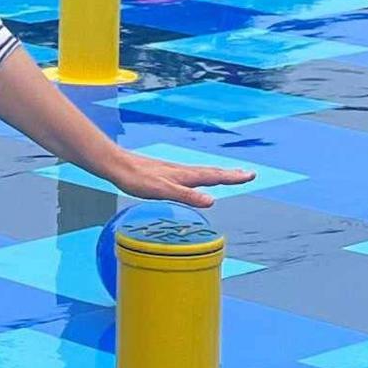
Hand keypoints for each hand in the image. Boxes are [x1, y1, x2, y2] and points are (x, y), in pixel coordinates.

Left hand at [96, 148, 254, 208]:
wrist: (116, 165)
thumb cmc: (137, 179)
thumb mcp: (162, 191)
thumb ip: (186, 196)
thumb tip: (212, 201)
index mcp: (185, 176)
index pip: (214, 176)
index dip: (232, 177)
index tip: (251, 175)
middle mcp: (182, 171)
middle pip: (211, 173)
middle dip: (230, 175)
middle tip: (248, 174)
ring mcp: (173, 171)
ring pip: (201, 172)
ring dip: (218, 174)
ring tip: (229, 175)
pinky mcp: (164, 173)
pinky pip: (189, 175)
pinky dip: (200, 176)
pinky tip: (195, 180)